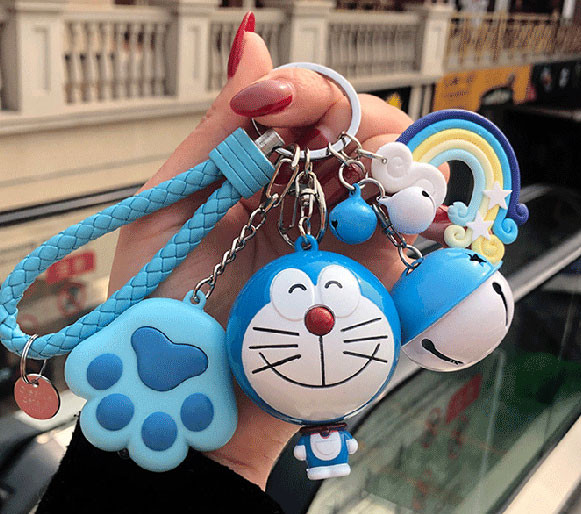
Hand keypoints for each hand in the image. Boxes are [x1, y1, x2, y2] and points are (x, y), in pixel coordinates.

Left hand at [108, 14, 435, 488]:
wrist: (191, 400)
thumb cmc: (162, 311)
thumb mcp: (173, 209)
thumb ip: (219, 131)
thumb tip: (253, 45)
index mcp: (258, 177)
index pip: (304, 110)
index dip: (302, 94)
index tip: (272, 106)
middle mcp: (305, 203)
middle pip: (361, 134)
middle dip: (354, 122)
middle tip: (328, 139)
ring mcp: (341, 241)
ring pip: (397, 175)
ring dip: (395, 159)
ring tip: (371, 169)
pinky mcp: (369, 283)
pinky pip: (410, 235)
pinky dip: (419, 210)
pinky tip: (404, 205)